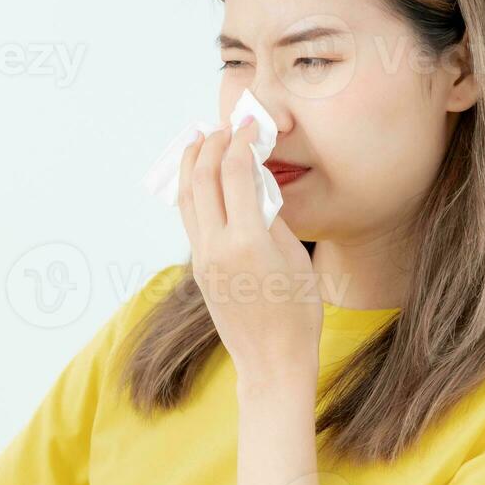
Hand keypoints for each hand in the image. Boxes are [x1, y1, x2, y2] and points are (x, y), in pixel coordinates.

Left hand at [177, 116, 320, 382]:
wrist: (272, 360)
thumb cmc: (298, 311)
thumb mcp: (294, 257)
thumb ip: (271, 215)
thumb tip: (254, 180)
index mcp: (247, 241)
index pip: (234, 173)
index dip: (241, 141)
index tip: (250, 124)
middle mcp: (216, 247)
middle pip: (202, 179)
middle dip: (210, 145)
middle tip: (223, 125)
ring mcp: (202, 259)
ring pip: (187, 198)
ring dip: (191, 164)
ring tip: (199, 140)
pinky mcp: (198, 269)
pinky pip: (189, 219)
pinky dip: (191, 191)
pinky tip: (198, 178)